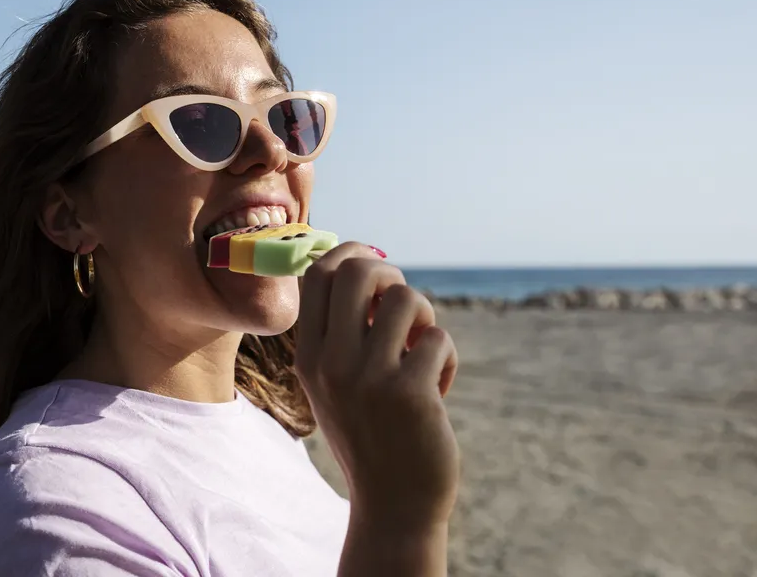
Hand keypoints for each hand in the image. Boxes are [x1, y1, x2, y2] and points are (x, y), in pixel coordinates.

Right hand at [296, 243, 459, 527]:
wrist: (394, 503)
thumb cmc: (372, 433)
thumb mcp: (335, 383)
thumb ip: (340, 332)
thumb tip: (365, 264)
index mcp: (309, 357)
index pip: (317, 275)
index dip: (349, 252)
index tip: (371, 260)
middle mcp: (331, 363)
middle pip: (357, 271)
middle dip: (389, 273)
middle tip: (401, 302)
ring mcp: (369, 378)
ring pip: (405, 298)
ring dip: (424, 317)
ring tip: (423, 349)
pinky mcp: (410, 393)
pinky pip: (438, 339)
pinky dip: (447, 357)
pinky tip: (439, 387)